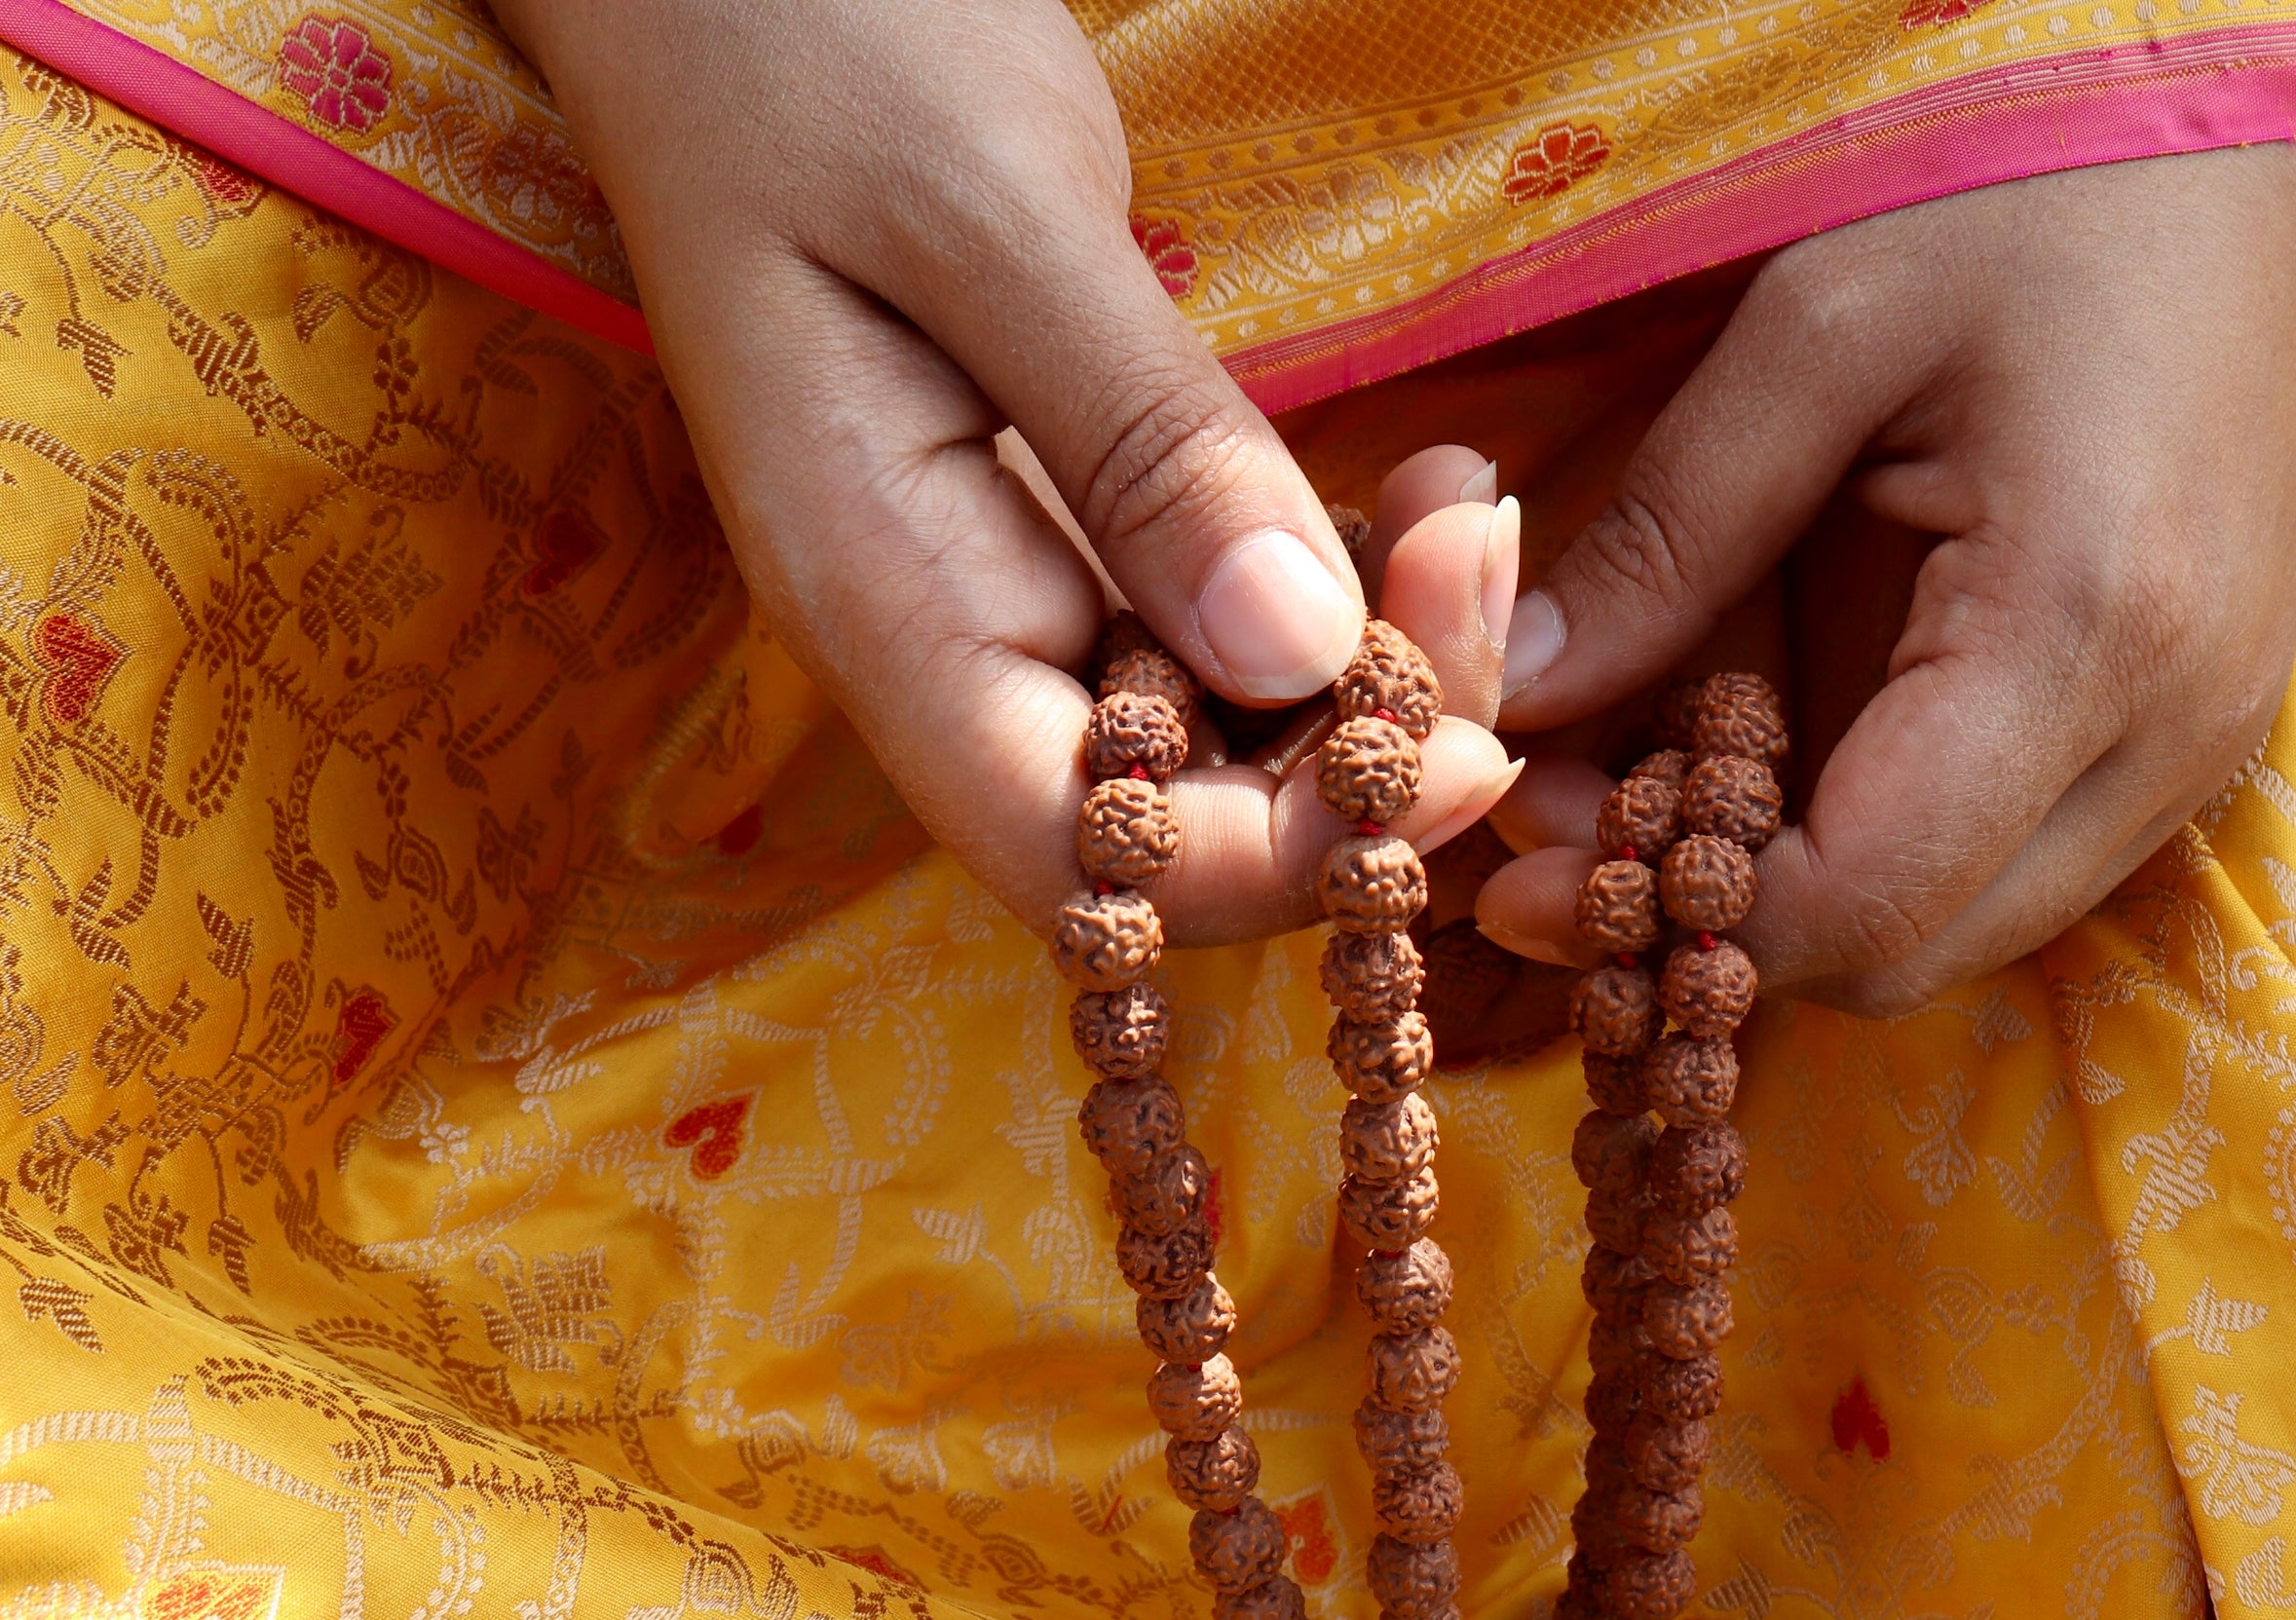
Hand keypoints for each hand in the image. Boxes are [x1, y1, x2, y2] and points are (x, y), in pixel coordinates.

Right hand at [490, 0, 1524, 943]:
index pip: (1083, 858)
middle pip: (1176, 821)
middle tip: (1487, 556)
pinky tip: (1424, 489)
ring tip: (1472, 503)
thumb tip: (1293, 651)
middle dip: (1366, 750)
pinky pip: (1222, 621)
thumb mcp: (990, 214)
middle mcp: (941, 630)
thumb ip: (1139, 439)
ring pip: (1220, 732)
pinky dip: (1340, 586)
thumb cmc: (808, 35)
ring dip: (1375, 664)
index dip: (1280, 861)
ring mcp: (1006, 578)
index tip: (1463, 753)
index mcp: (879, 598)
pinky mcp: (1069, 515)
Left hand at [1467, 128, 2295, 1013]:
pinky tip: (1782, 742)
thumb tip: (1512, 698)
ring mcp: (2201, 746)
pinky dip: (1878, 844)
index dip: (1681, 917)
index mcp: (2079, 626)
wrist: (2268, 148)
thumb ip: (1669, 532)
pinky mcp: (2193, 730)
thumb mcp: (1818, 327)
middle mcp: (2167, 732)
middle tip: (1565, 826)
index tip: (1525, 867)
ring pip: (1958, 933)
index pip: (1864, 906)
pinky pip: (2008, 862)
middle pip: (1908, 959)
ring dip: (1797, 893)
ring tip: (1653, 777)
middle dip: (1719, 924)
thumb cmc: (2045, 188)